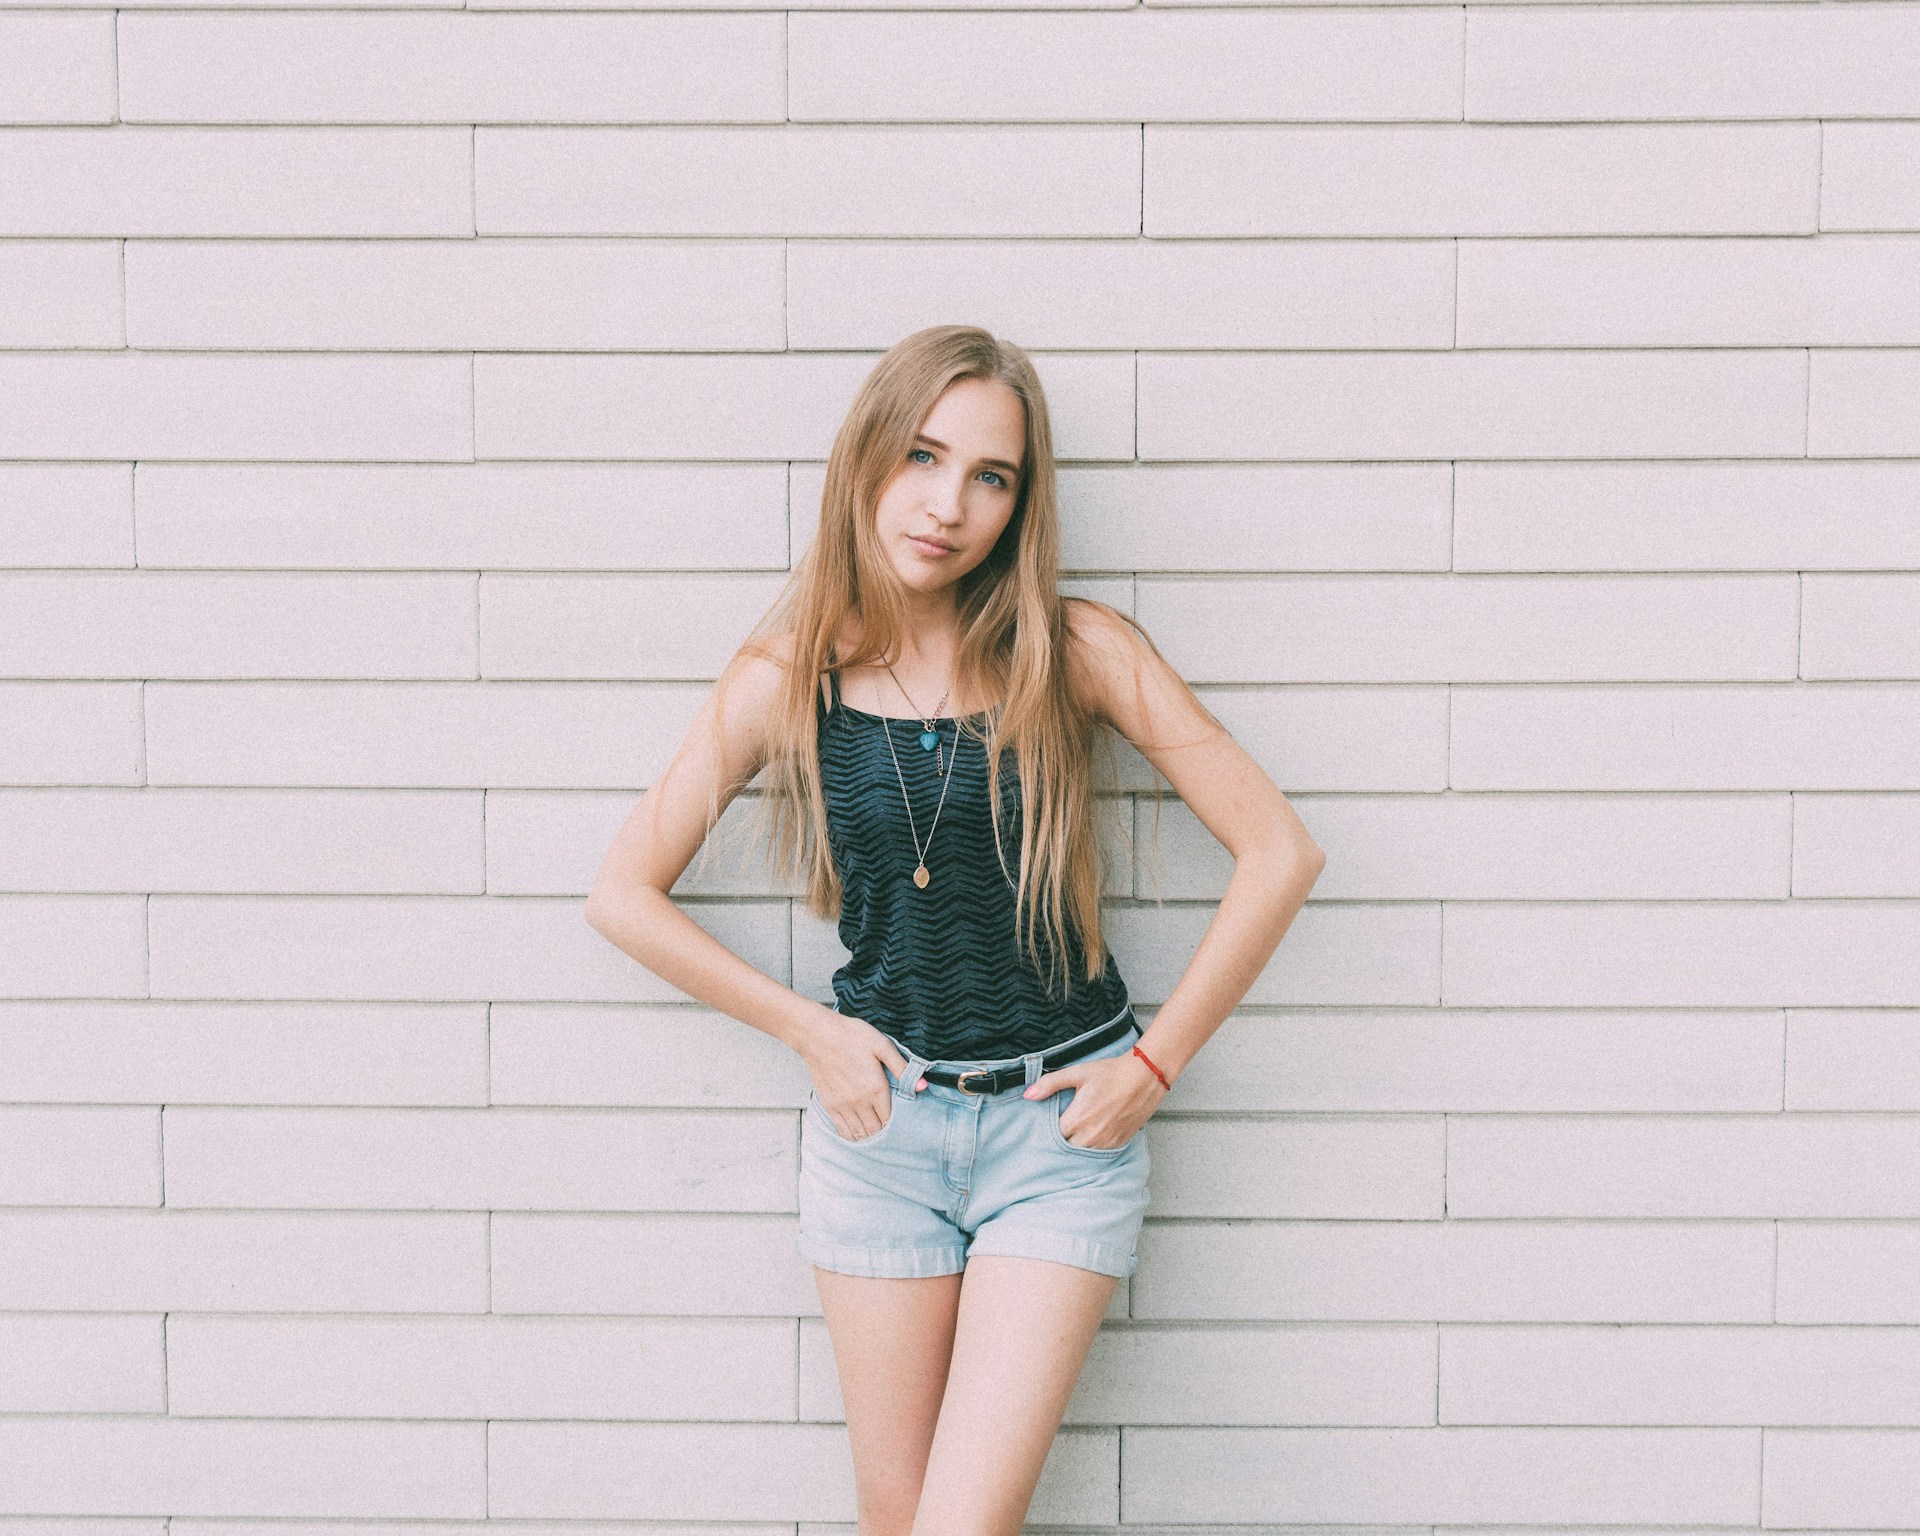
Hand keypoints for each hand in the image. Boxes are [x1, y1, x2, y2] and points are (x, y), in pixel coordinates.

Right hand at [797, 1004, 925, 1140]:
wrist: (817, 1034)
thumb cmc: (850, 1035)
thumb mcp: (882, 1045)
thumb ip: (902, 1068)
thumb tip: (923, 1086)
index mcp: (876, 1088)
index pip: (890, 1119)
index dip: (896, 1123)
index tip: (898, 1120)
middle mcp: (860, 1101)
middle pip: (876, 1130)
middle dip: (883, 1131)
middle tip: (887, 1126)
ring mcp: (843, 1105)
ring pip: (860, 1133)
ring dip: (869, 1136)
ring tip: (874, 1130)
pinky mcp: (829, 1105)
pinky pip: (843, 1130)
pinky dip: (852, 1136)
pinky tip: (857, 1132)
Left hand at [1024, 1048, 1168, 1149]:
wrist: (1145, 1077)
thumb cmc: (1111, 1073)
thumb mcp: (1077, 1073)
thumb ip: (1050, 1084)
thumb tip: (1028, 1095)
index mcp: (1076, 1120)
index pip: (1052, 1137)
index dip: (1048, 1131)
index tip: (1047, 1124)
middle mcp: (1090, 1136)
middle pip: (1065, 1149)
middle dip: (1061, 1141)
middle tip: (1061, 1128)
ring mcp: (1106, 1143)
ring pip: (1082, 1154)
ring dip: (1077, 1146)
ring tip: (1076, 1132)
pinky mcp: (1119, 1144)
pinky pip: (1099, 1154)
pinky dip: (1093, 1148)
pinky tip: (1091, 1136)